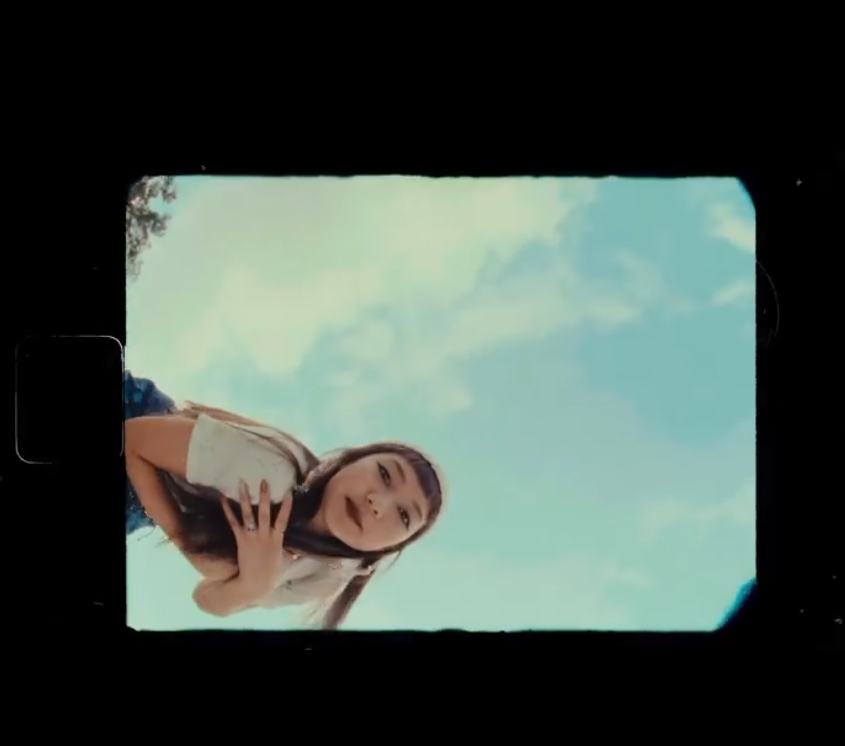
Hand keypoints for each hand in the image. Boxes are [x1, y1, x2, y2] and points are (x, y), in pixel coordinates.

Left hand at [220, 479, 294, 600]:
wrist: (254, 585)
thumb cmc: (271, 575)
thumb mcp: (284, 561)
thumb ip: (290, 552)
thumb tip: (297, 550)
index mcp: (277, 540)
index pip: (284, 520)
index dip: (287, 507)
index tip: (289, 492)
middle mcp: (265, 536)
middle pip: (266, 513)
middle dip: (265, 497)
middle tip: (263, 481)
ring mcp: (252, 538)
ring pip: (249, 515)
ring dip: (245, 499)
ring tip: (242, 483)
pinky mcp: (241, 541)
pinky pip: (234, 523)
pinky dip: (228, 511)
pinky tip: (223, 499)